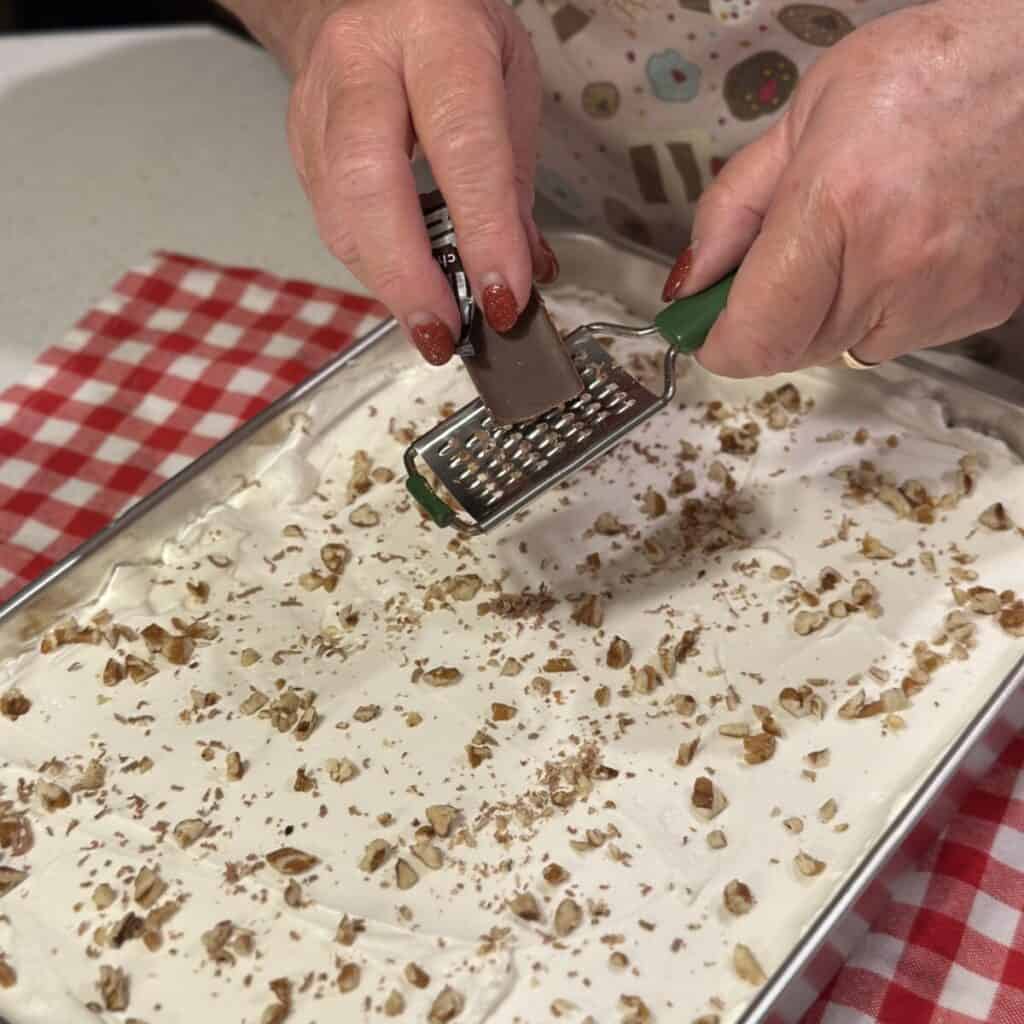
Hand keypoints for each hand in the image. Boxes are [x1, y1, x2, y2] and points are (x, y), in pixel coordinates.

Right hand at [286, 0, 555, 364]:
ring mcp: (317, 101)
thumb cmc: (450, 33)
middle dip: (409, 276)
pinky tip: (405, 284)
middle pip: (368, 184)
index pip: (462, 147)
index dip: (483, 234)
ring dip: (388, 283)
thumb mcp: (508, 80)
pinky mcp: (298, 140)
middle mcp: (362, 60)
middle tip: (444, 333)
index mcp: (436, 32)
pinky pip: (330, 218)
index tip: (502, 299)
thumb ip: (513, 178)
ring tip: (431, 323)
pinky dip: (372, 264)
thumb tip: (523, 270)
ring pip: (338, 212)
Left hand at [662, 0, 1023, 377]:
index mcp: (836, 206)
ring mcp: (943, 295)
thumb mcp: (808, 112)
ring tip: (863, 231)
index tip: (706, 325)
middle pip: (792, 349)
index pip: (755, 337)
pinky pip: (898, 335)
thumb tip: (691, 279)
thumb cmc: (935, 71)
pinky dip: (884, 305)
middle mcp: (893, 265)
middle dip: (771, 316)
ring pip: (844, 347)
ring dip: (830, 311)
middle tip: (783, 258)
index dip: (720, 342)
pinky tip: (908, 241)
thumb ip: (736, 204)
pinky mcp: (983, 307)